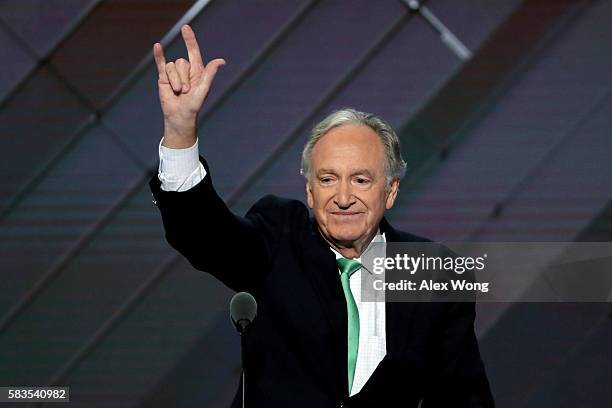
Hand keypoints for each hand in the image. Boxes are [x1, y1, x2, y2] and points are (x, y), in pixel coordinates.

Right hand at [153, 25, 224, 147]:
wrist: (179, 116)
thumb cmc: (194, 105)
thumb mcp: (203, 89)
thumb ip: (209, 74)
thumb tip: (221, 61)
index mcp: (197, 71)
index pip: (193, 52)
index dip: (189, 40)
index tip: (185, 27)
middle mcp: (186, 70)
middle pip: (181, 62)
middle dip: (183, 77)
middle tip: (185, 91)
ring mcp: (174, 74)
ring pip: (171, 67)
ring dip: (174, 80)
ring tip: (178, 92)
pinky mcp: (163, 78)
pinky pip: (161, 64)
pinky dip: (158, 55)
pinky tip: (157, 46)